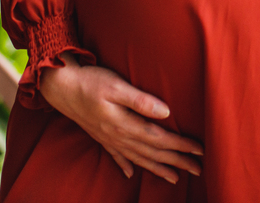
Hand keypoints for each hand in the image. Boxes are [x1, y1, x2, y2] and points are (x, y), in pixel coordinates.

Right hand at [40, 52, 202, 183]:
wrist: (60, 86)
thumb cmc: (90, 81)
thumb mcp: (116, 85)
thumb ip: (140, 100)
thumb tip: (166, 113)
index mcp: (124, 124)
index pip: (160, 138)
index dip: (181, 145)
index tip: (199, 150)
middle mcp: (118, 136)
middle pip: (153, 152)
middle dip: (177, 161)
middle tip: (198, 169)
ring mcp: (109, 139)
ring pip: (138, 158)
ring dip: (157, 168)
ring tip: (175, 177)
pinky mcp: (100, 136)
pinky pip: (117, 157)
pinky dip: (126, 166)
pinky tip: (130, 174)